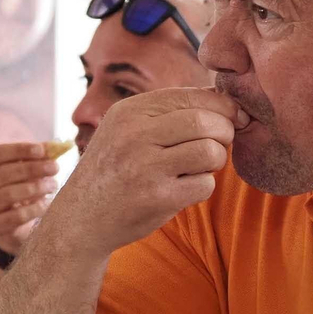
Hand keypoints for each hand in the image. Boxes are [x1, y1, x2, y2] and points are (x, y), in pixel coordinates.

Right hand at [0, 143, 59, 253]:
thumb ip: (39, 158)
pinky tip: (48, 203)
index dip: (20, 150)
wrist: (14, 226)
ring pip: (9, 194)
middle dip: (32, 168)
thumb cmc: (21, 191)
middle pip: (4, 173)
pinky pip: (18, 215)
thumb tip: (57, 146)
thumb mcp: (27, 172)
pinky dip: (36, 208)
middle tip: (55, 167)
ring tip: (53, 185)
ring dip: (35, 188)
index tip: (42, 150)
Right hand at [44, 88, 247, 259]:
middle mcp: (135, 134)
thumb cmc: (115, 170)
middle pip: (206, 122)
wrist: (81, 218)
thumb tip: (225, 99)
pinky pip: (205, 185)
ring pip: (210, 151)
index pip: (192, 95)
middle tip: (218, 145)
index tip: (232, 119)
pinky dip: (204, 187)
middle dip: (225, 132)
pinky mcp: (157, 198)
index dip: (222, 107)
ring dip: (217, 160)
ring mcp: (145, 166)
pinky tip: (186, 188)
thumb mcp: (127, 129)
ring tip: (200, 167)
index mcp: (130, 110)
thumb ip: (169, 112)